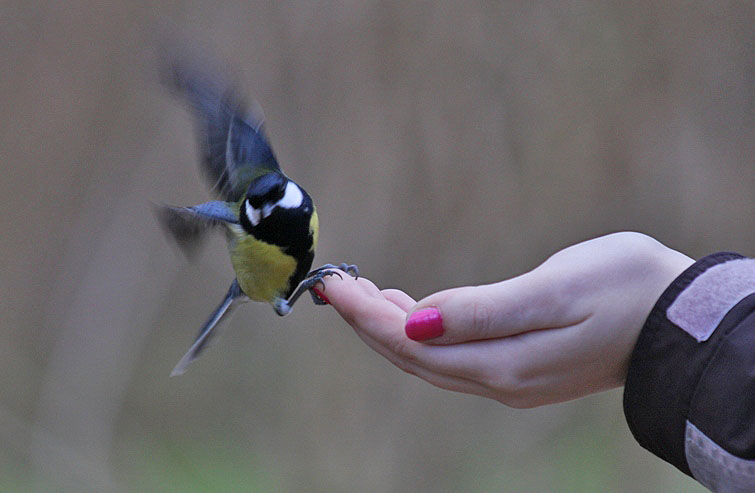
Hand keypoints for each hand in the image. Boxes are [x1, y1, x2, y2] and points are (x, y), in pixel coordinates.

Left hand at [318, 232, 693, 407]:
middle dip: (368, 321)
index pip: (410, 343)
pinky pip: (453, 356)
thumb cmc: (626, 291)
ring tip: (362, 293)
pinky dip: (423, 332)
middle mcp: (498, 382)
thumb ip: (482, 312)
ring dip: (392, 327)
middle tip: (336, 284)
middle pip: (412, 356)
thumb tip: (418, 321)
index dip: (367, 314)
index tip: (332, 283)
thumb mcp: (554, 291)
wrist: (682, 322)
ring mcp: (510, 379)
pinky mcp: (522, 368)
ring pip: (430, 358)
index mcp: (501, 364)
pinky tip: (412, 309)